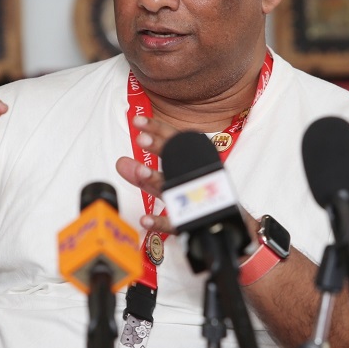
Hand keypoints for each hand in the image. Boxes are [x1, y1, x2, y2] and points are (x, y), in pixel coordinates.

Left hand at [114, 116, 256, 238]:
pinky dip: (160, 221)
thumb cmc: (196, 201)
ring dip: (158, 179)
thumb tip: (121, 162)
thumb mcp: (168, 185)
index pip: (175, 141)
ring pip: (176, 188)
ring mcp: (195, 201)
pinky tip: (146, 219)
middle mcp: (193, 179)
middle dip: (160, 148)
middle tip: (143, 139)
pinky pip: (176, 223)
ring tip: (142, 172)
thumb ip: (144, 174)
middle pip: (178, 160)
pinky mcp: (193, 224)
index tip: (139, 122)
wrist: (228, 226)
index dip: (157, 129)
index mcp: (190, 164)